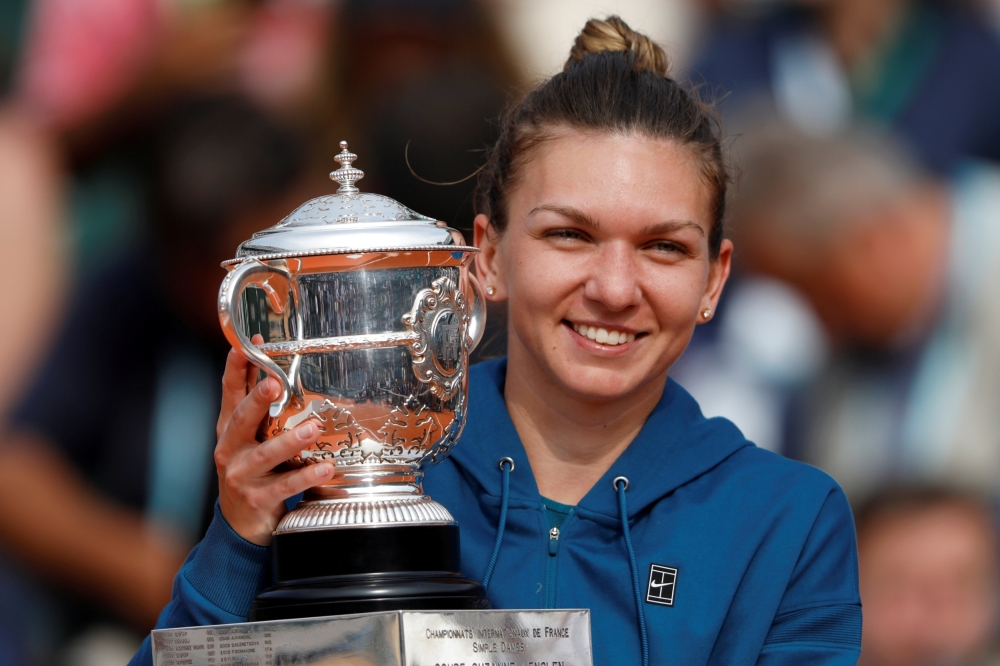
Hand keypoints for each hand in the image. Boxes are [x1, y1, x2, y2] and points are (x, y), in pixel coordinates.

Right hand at [215, 338, 334, 544]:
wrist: (240, 524)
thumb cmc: (252, 473)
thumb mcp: (251, 441)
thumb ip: (262, 412)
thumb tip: (278, 372)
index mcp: (230, 430)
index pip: (230, 394)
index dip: (236, 369)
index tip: (246, 346)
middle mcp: (230, 450)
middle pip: (241, 420)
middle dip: (257, 401)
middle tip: (275, 384)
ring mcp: (241, 476)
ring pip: (265, 455)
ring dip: (289, 442)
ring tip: (312, 429)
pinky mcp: (256, 499)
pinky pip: (285, 486)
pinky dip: (306, 476)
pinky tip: (325, 468)